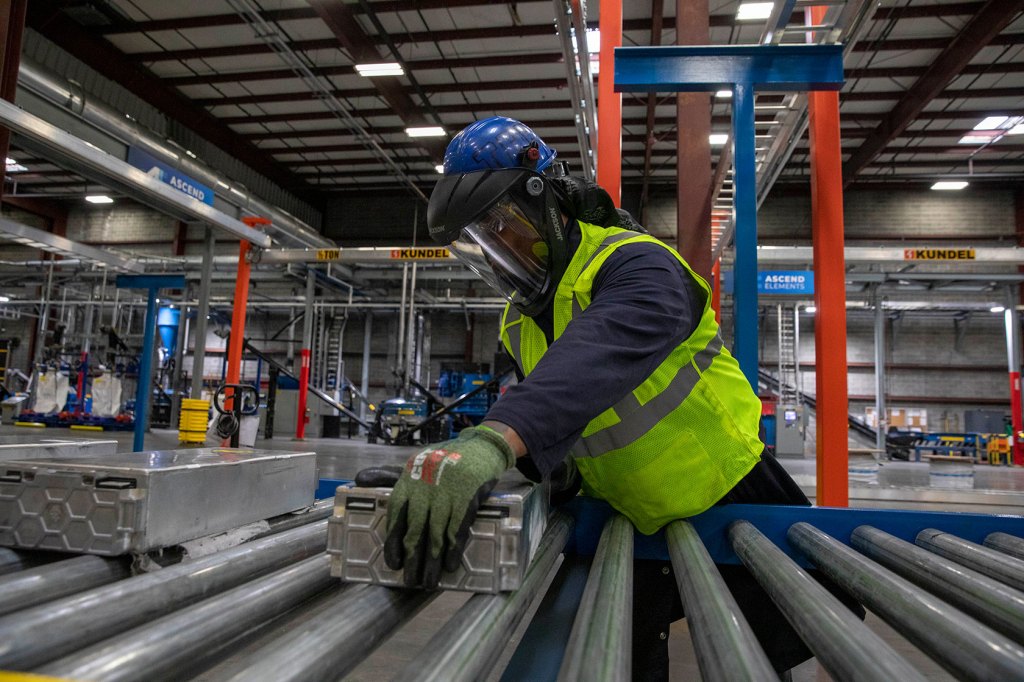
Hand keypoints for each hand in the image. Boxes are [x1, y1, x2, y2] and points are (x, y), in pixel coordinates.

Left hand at [384, 426, 514, 587]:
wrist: (480, 447)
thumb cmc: (443, 460)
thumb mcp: (414, 463)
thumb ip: (386, 476)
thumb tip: (357, 480)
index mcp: (409, 480)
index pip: (396, 515)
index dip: (393, 541)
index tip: (394, 563)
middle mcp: (425, 488)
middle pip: (415, 529)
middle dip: (412, 558)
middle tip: (410, 580)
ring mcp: (447, 493)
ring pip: (436, 533)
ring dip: (432, 561)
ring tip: (429, 581)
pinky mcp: (468, 497)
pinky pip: (458, 528)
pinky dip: (454, 549)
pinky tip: (451, 565)